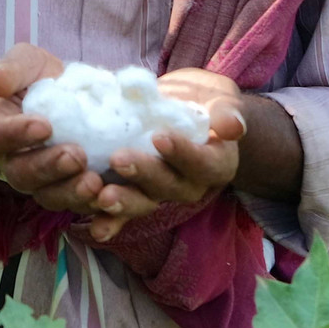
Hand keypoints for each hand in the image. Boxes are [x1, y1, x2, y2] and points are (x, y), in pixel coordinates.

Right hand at [0, 44, 110, 217]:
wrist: (68, 97)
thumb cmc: (39, 79)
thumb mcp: (25, 63)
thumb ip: (10, 69)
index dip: (17, 134)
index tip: (44, 125)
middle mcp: (14, 161)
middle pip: (22, 174)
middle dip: (49, 168)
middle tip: (76, 155)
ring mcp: (42, 181)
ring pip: (49, 196)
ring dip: (71, 192)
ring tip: (94, 181)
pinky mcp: (69, 190)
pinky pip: (76, 204)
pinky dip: (93, 204)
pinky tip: (110, 195)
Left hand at [86, 68, 247, 240]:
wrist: (184, 108)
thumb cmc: (204, 101)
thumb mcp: (220, 99)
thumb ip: (226, 112)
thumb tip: (233, 125)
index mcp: (214, 163)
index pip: (202, 163)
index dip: (182, 153)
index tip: (159, 137)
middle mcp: (188, 184)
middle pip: (168, 185)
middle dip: (143, 174)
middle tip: (119, 160)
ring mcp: (159, 191)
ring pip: (143, 202)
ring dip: (123, 202)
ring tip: (102, 196)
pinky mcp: (135, 192)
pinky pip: (123, 214)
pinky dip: (110, 222)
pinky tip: (95, 229)